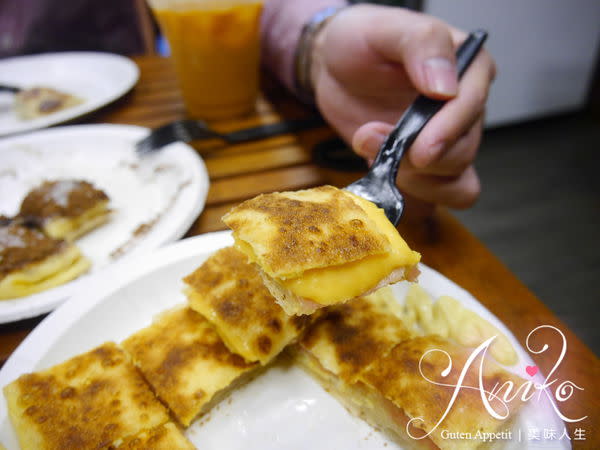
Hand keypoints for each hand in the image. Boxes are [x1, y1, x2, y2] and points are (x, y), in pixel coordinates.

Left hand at [310, 5, 495, 208]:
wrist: (335, 68)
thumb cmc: (360, 41)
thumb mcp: (384, 29)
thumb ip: (420, 45)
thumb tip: (445, 86)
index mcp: (468, 68)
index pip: (473, 105)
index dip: (447, 131)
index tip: (418, 147)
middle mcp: (466, 107)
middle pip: (461, 151)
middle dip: (413, 156)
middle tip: (368, 137)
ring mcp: (450, 140)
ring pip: (455, 180)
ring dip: (410, 177)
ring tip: (370, 148)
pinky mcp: (429, 165)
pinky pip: (445, 195)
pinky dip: (417, 194)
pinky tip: (385, 174)